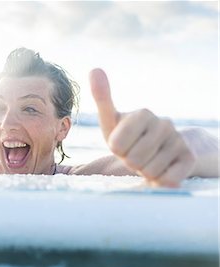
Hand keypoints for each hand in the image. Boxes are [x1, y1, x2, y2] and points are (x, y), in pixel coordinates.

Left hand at [89, 68, 195, 186]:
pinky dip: (158, 181)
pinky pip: (167, 180)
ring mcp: (179, 141)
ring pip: (149, 171)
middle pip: (133, 159)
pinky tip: (161, 169)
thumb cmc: (126, 136)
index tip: (121, 144)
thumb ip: (102, 98)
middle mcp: (165, 123)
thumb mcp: (111, 120)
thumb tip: (94, 69)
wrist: (157, 150)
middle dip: (130, 162)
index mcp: (143, 113)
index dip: (116, 150)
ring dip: (143, 171)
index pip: (116, 145)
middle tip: (134, 153)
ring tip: (146, 160)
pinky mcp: (189, 159)